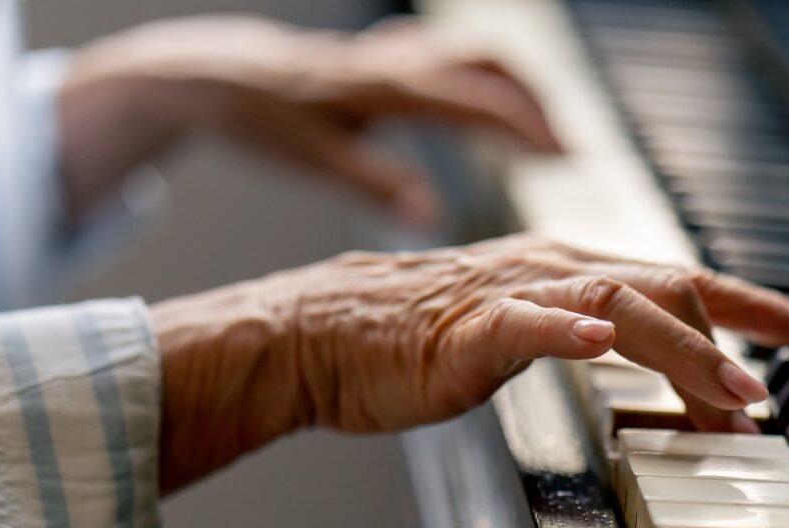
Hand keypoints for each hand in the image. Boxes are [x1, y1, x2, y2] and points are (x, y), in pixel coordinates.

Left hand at [60, 16, 559, 221]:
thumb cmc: (266, 118)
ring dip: (513, 89)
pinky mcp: (387, 55)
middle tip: (566, 150)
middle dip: (536, 104)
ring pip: (475, 56)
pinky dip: (482, 81)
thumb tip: (432, 215)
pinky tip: (484, 108)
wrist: (220, 74)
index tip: (568, 155)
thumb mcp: (318, 158)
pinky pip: (452, 58)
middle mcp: (402, 59)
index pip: (480, 100)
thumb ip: (377, 183)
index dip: (529, 127)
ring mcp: (396, 51)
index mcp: (392, 85)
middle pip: (492, 65)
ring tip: (540, 134)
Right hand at [150, 235, 788, 492]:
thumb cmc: (410, 338)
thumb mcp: (515, 333)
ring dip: (681, 349)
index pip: (675, 279)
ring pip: (615, 305)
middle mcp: (548, 271)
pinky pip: (522, 324)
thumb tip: (640, 369)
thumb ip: (577, 339)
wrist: (320, 334)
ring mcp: (508, 295)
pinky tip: (597, 343)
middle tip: (785, 379)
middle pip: (665, 286)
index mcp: (564, 273)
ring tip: (733, 392)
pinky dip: (564, 331)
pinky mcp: (463, 328)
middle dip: (739, 329)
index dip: (747, 301)